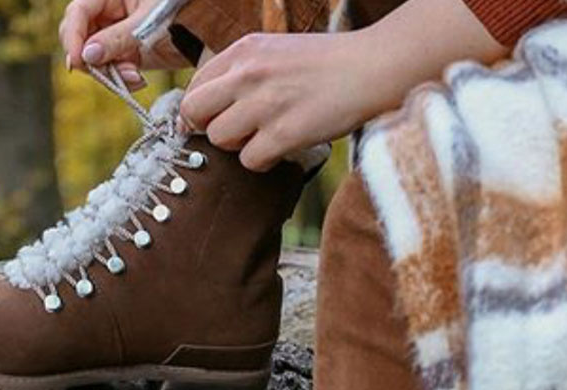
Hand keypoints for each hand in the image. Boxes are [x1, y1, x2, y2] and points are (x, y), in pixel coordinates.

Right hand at [59, 0, 187, 85]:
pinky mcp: (124, 51)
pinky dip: (120, 78)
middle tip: (111, 75)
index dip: (73, 37)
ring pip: (93, 57)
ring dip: (109, 73)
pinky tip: (137, 80)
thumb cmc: (181, 12)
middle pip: (80, 36)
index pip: (78, 13)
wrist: (206, 30)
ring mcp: (114, 32)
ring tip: (134, 78)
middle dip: (92, 60)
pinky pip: (110, 68)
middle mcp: (108, 11)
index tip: (77, 62)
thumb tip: (86, 57)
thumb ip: (116, 40)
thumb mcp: (148, 25)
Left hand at [179, 0, 505, 168]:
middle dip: (207, 129)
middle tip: (230, 137)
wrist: (371, 68)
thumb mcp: (277, 52)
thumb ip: (244, 72)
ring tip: (265, 139)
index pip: (195, 85)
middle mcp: (249, 73)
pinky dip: (262, 163)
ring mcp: (265, 103)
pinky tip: (280, 151)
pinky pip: (249, 161)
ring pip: (220, 139)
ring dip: (238, 147)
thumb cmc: (328, 65)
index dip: (196, 111)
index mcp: (245, 50)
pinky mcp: (283, 133)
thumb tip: (213, 105)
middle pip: (195, 112)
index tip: (207, 124)